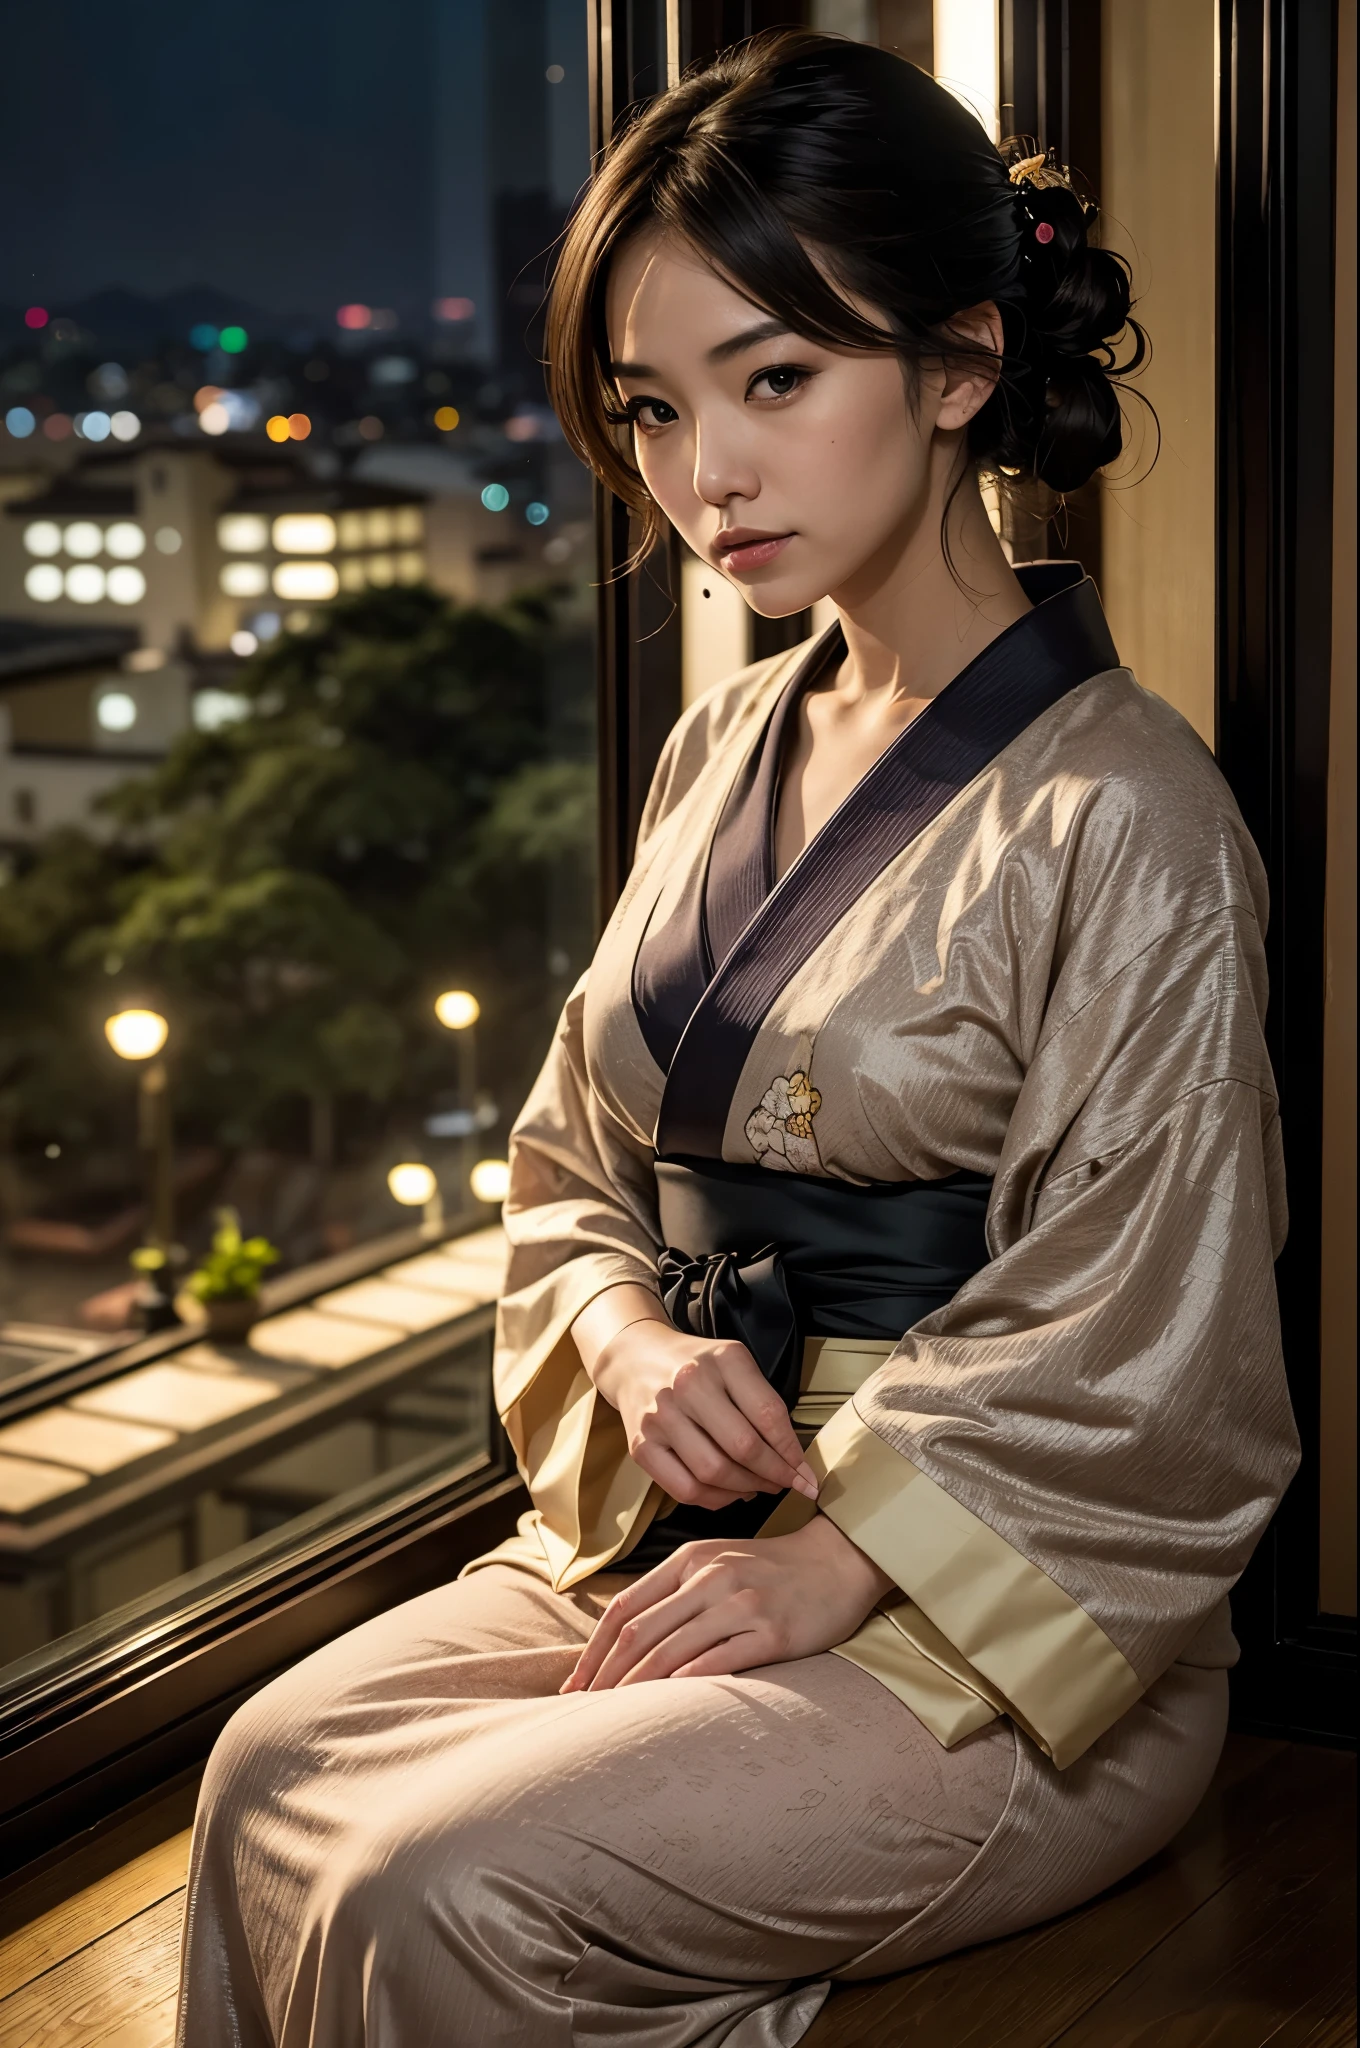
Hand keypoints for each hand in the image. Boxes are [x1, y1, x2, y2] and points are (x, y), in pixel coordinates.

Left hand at [560, 1517, 893, 1690]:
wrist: (840, 1561)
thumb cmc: (772, 1570)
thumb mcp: (719, 1564)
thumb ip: (677, 1592)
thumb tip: (626, 1638)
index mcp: (691, 1559)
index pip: (625, 1607)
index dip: (593, 1649)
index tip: (573, 1683)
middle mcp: (710, 1577)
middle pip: (640, 1631)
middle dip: (605, 1675)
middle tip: (583, 1709)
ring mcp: (741, 1604)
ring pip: (671, 1650)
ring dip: (635, 1687)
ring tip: (614, 1717)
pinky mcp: (771, 1632)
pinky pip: (716, 1663)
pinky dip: (682, 1686)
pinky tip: (663, 1707)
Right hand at [588, 1315, 818, 1510]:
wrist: (636, 1360)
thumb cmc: (697, 1367)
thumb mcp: (735, 1364)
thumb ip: (762, 1402)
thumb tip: (791, 1459)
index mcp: (722, 1360)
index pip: (768, 1414)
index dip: (792, 1452)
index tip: (806, 1473)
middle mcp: (688, 1385)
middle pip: (743, 1447)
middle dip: (774, 1475)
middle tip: (788, 1484)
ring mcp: (660, 1417)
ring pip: (714, 1472)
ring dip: (746, 1488)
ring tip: (759, 1487)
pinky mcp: (641, 1446)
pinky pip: (685, 1489)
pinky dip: (715, 1499)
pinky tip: (729, 1492)